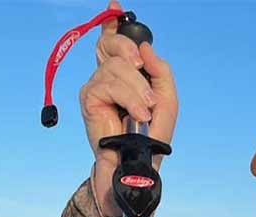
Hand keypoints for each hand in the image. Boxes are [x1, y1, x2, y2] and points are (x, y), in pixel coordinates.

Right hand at [80, 1, 178, 215]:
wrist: (138, 163)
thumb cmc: (151, 135)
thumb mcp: (167, 100)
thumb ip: (160, 72)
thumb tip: (145, 48)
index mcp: (125, 75)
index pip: (114, 42)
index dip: (114, 25)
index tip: (116, 5)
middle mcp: (108, 76)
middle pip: (116, 45)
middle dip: (133, 57)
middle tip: (144, 78)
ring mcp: (97, 86)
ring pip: (117, 66)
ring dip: (137, 90)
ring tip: (144, 112)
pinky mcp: (89, 97)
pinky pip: (109, 82)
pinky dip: (128, 98)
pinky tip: (136, 114)